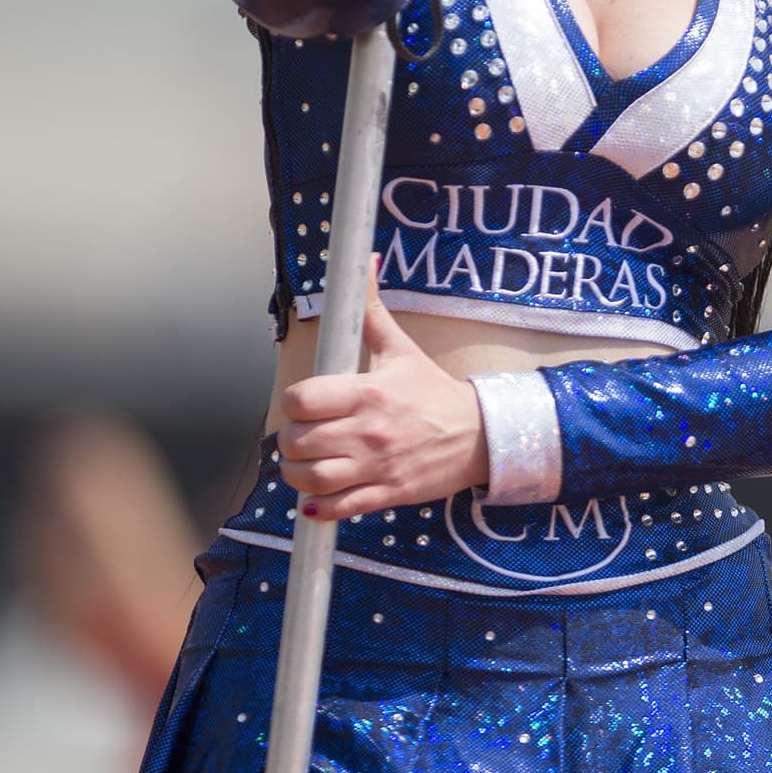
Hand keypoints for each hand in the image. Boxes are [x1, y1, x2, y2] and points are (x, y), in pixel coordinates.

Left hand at [277, 259, 489, 519]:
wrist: (479, 435)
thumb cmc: (434, 393)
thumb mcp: (401, 349)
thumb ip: (371, 310)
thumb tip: (365, 263)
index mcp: (367, 392)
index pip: (301, 400)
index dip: (293, 404)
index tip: (303, 405)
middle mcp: (367, 430)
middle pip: (297, 442)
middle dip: (292, 440)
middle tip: (303, 435)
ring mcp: (375, 466)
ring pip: (311, 480)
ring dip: (297, 475)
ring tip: (305, 465)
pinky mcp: (385, 494)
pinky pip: (337, 509)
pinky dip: (319, 508)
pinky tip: (317, 498)